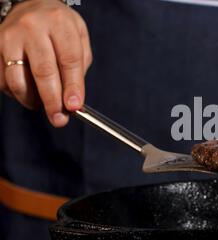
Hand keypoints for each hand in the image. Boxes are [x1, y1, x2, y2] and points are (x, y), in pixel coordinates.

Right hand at [0, 0, 91, 126]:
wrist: (31, 6)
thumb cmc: (59, 26)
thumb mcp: (79, 37)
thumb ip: (79, 65)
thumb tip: (73, 99)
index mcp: (59, 22)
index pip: (69, 59)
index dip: (73, 86)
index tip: (74, 106)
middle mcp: (32, 27)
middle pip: (43, 71)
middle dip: (53, 100)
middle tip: (59, 119)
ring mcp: (9, 37)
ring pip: (17, 78)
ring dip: (32, 100)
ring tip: (43, 106)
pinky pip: (2, 79)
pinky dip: (16, 94)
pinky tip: (28, 94)